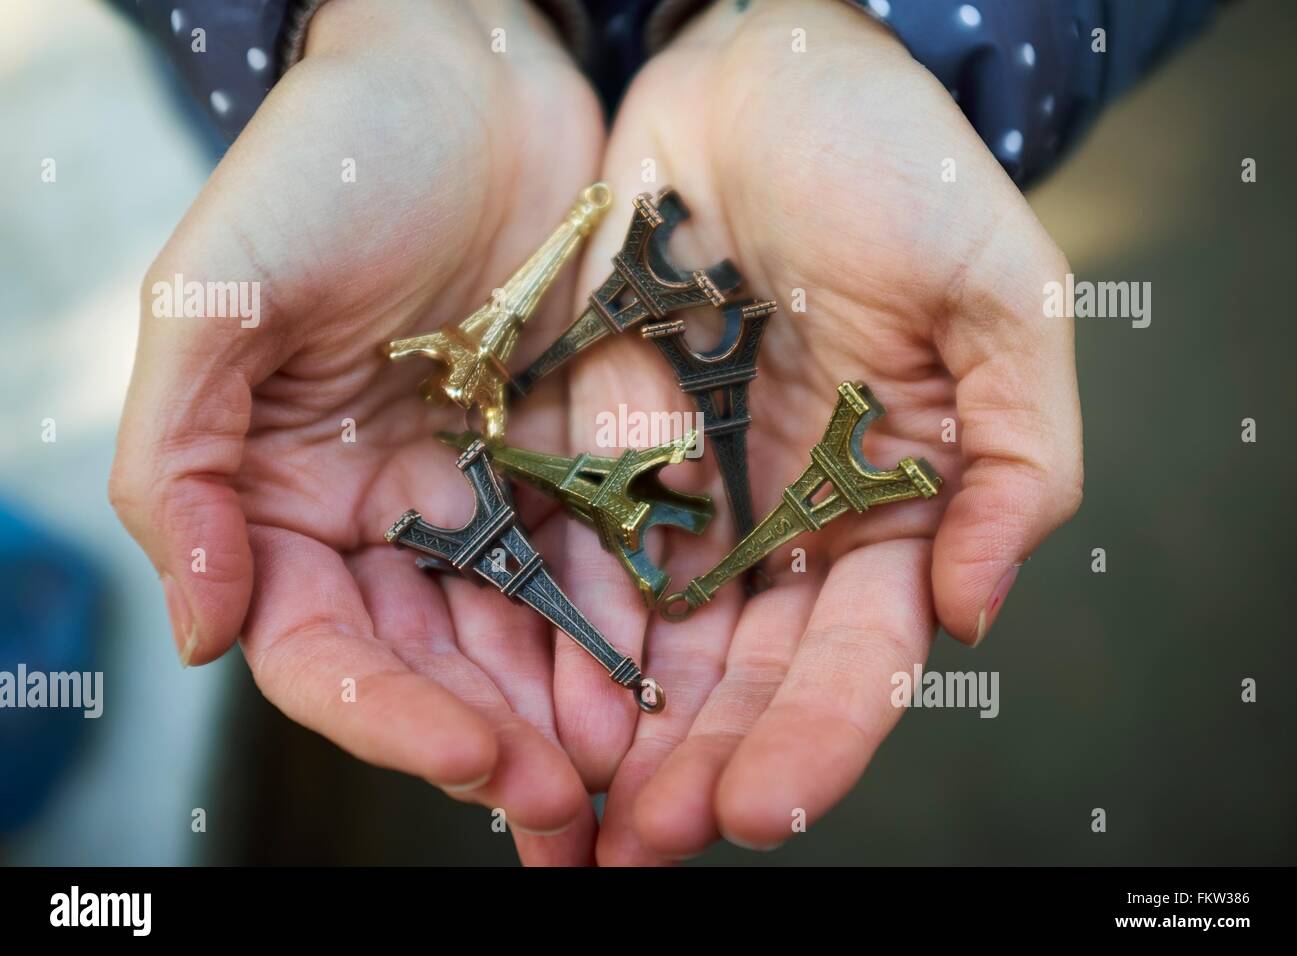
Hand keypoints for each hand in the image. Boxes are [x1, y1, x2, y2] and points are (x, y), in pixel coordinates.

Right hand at [109, 0, 608, 863]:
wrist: (470, 75)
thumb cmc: (331, 162)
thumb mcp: (217, 294)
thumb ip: (178, 460)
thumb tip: (194, 626)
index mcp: (288, 498)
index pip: (329, 649)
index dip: (393, 717)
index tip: (475, 758)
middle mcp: (391, 515)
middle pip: (440, 666)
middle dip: (502, 744)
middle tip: (573, 811)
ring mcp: (489, 492)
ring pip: (529, 636)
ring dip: (576, 716)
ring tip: (638, 784)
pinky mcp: (578, 458)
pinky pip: (609, 560)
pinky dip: (638, 629)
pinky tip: (679, 685)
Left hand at [552, 0, 1082, 862]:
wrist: (761, 70)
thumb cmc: (896, 165)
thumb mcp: (1001, 294)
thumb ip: (1018, 459)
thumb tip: (978, 611)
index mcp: (891, 506)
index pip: (858, 653)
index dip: (816, 735)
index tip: (762, 802)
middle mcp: (787, 522)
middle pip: (744, 674)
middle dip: (700, 764)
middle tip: (647, 842)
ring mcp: (690, 492)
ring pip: (652, 645)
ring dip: (615, 734)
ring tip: (570, 813)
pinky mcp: (599, 447)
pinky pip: (569, 554)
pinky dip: (549, 633)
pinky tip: (518, 701)